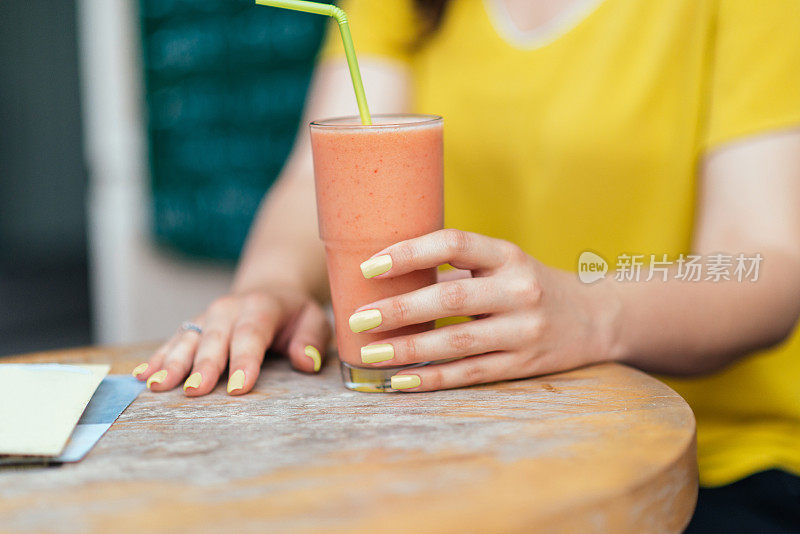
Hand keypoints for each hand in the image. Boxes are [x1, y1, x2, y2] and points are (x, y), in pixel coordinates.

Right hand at [132, 286, 331, 395]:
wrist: (269, 289)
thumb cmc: (294, 314)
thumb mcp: (314, 320)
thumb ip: (312, 340)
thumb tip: (306, 361)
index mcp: (262, 307)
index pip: (252, 335)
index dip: (245, 361)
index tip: (238, 388)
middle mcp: (229, 309)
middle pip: (214, 340)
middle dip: (203, 366)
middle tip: (194, 391)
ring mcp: (207, 317)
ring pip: (187, 340)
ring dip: (171, 363)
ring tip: (157, 386)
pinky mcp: (193, 327)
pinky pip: (172, 342)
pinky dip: (156, 358)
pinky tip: (142, 376)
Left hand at [353, 230, 618, 390]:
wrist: (596, 317)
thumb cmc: (531, 284)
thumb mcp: (504, 264)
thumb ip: (457, 269)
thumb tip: (389, 278)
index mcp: (508, 255)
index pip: (454, 244)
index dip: (410, 252)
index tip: (369, 266)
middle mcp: (519, 290)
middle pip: (451, 300)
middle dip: (399, 309)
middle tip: (357, 317)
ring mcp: (525, 331)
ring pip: (458, 343)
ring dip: (409, 349)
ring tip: (370, 352)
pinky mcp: (524, 365)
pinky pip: (471, 374)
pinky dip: (433, 378)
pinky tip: (400, 380)